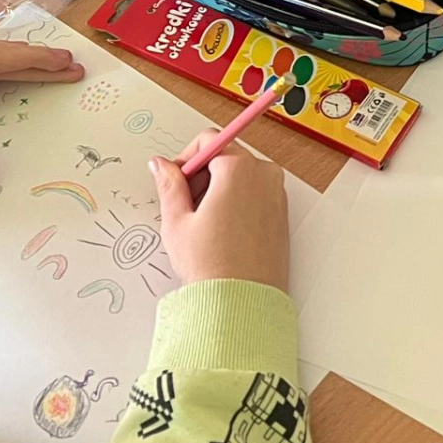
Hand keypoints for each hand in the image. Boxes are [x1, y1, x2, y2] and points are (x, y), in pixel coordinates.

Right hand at [149, 132, 288, 291]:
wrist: (243, 302)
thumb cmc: (212, 266)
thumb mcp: (177, 222)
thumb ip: (169, 184)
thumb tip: (161, 165)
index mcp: (240, 169)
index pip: (208, 140)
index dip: (186, 158)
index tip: (174, 180)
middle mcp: (264, 175)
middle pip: (226, 156)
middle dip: (202, 175)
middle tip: (184, 207)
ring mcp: (277, 194)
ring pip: (240, 175)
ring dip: (217, 189)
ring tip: (202, 224)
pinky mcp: (281, 213)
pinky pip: (254, 192)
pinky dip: (235, 201)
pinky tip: (220, 230)